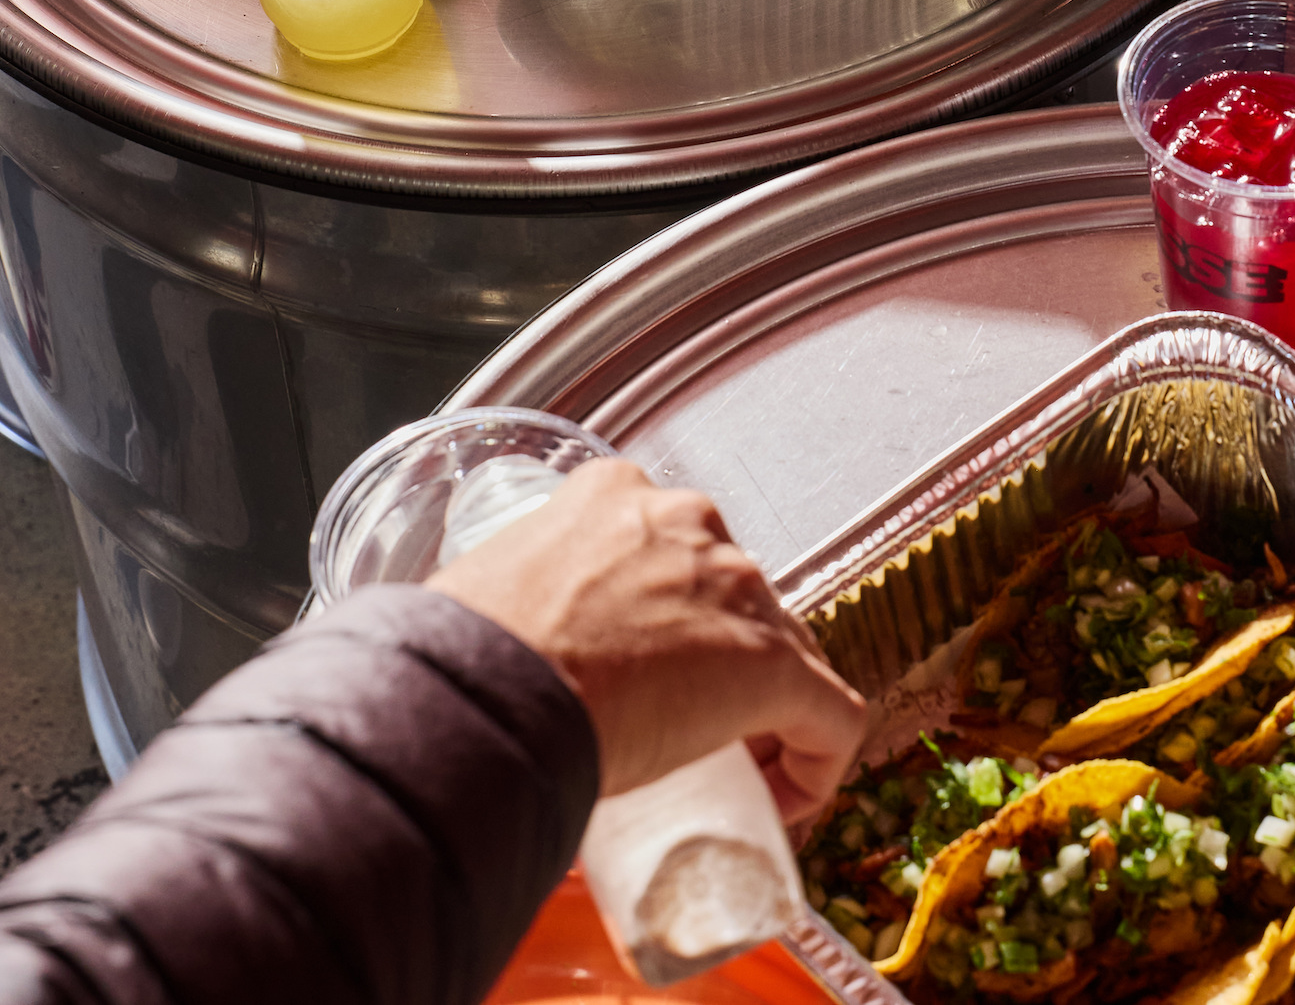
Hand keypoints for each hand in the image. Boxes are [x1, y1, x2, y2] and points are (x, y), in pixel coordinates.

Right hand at [427, 461, 865, 811]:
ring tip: (729, 778)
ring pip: (784, 649)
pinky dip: (819, 760)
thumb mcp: (483, 596)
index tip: (649, 673)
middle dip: (718, 662)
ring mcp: (735, 586)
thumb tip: (465, 670)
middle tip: (683, 733)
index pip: (673, 549)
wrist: (483, 697)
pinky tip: (789, 804)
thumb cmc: (459, 658)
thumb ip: (499, 607)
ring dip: (765, 713)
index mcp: (614, 496)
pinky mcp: (769, 663)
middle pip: (734, 595)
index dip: (674, 618)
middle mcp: (688, 521)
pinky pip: (829, 714)